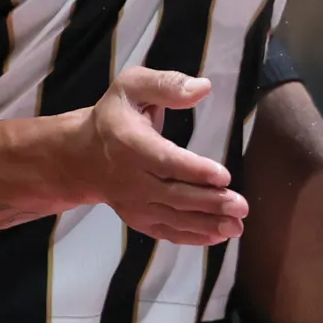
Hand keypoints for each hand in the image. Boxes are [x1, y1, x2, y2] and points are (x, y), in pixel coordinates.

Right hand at [70, 66, 246, 245]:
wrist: (82, 155)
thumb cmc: (114, 116)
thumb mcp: (132, 87)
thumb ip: (166, 85)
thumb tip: (203, 88)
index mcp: (129, 142)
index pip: (164, 160)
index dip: (194, 170)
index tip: (224, 176)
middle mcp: (130, 177)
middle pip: (173, 194)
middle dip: (210, 202)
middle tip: (241, 206)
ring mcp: (133, 202)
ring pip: (173, 217)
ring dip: (206, 224)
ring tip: (236, 225)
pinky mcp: (137, 218)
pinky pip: (165, 231)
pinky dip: (191, 237)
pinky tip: (217, 236)